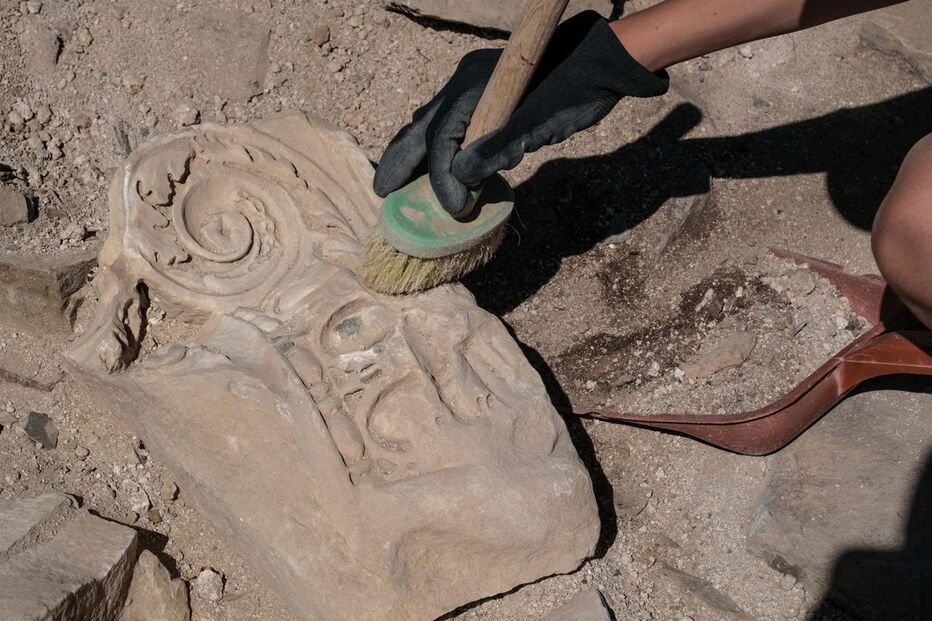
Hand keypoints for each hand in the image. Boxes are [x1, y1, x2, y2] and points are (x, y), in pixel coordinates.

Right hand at [373, 11, 668, 214]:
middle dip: (402, 161)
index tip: (456, 209)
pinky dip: (438, 146)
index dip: (443, 178)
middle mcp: (465, 85)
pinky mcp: (489, 99)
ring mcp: (476, 90)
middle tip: (384, 192)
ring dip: (416, 155)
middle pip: (421, 127)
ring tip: (400, 182)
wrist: (603, 64)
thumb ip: (498, 147)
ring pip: (432, 125)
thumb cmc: (575, 91)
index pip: (443, 140)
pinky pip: (450, 124)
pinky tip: (435, 164)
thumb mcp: (538, 122)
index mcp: (472, 87)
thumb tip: (461, 176)